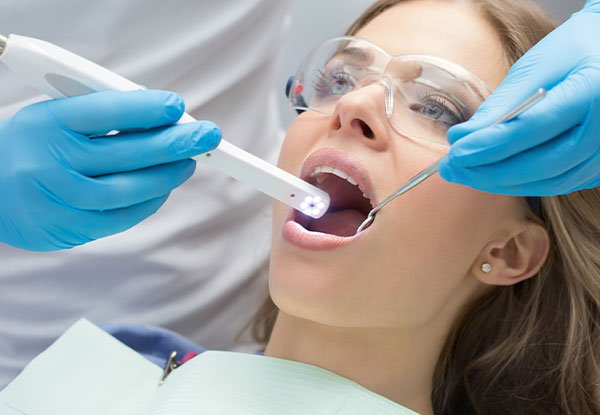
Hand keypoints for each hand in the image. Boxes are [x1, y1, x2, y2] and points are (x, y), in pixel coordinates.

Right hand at [0, 90, 220, 250]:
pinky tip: (164, 187)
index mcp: (47, 122)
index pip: (106, 110)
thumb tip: (161, 118)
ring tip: (190, 162)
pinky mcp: (70, 226)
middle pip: (128, 152)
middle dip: (176, 142)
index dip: (146, 108)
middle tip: (207, 135)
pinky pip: (122, 216)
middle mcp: (52, 161)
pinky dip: (150, 201)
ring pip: (130, 188)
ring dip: (169, 174)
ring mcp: (61, 198)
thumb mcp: (56, 118)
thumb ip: (102, 116)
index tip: (177, 106)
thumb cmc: (33, 147)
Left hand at [438, 0, 599, 195]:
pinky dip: (521, 183)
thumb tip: (461, 138)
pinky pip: (557, 183)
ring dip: (500, 182)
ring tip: (464, 173)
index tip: (454, 152)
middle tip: (450, 169)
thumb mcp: (536, 65)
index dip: (489, 145)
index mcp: (591, 92)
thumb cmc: (573, 51)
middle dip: (488, 171)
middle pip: (541, 164)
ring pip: (549, 181)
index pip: (532, 129)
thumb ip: (502, 104)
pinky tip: (492, 176)